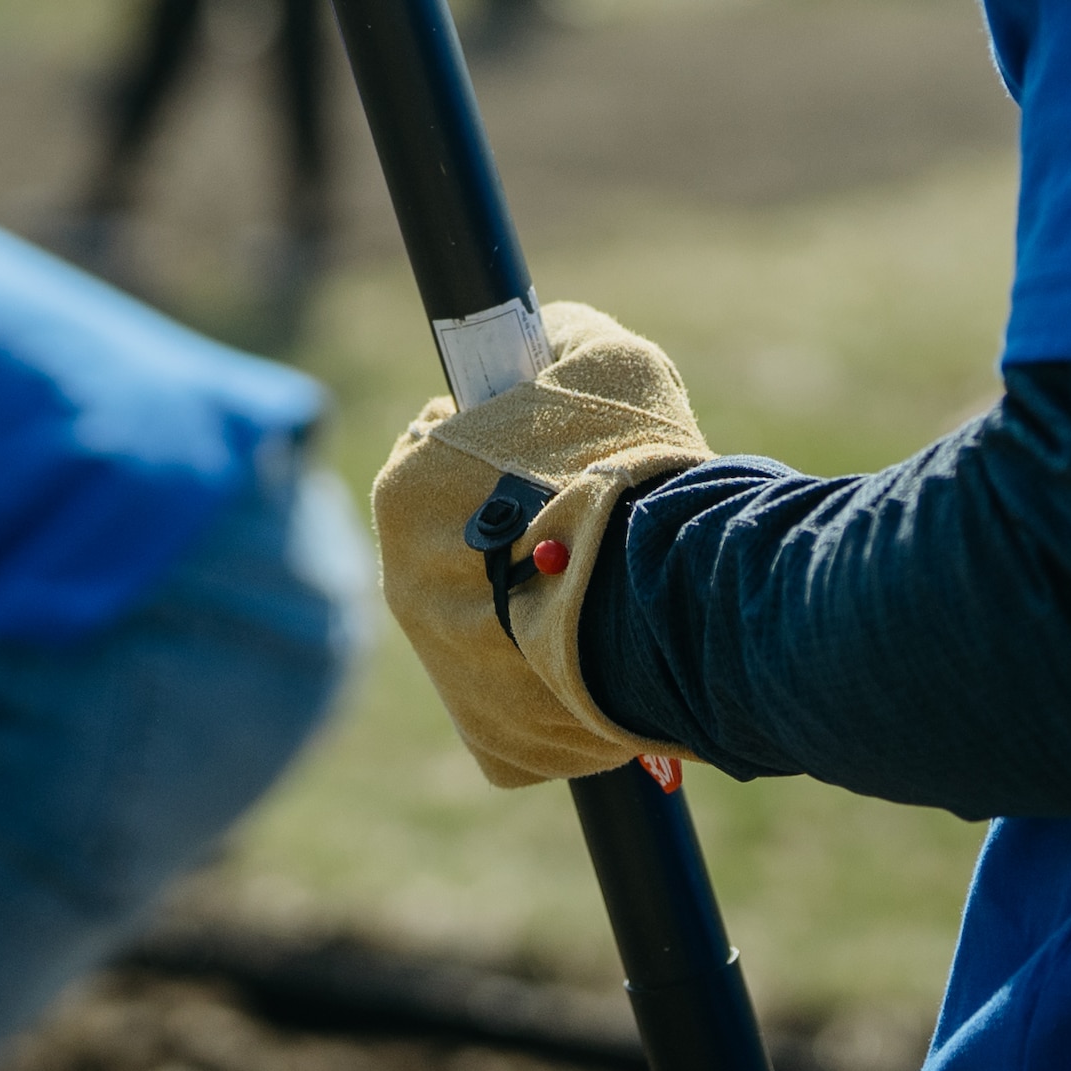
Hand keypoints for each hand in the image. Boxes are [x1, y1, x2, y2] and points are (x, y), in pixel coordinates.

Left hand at [369, 301, 713, 788]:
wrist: (668, 599)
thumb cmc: (629, 469)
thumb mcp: (611, 362)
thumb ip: (566, 339)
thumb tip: (547, 334)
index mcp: (406, 487)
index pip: (435, 449)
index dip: (497, 443)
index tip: (550, 453)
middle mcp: (402, 580)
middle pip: (455, 540)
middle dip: (508, 527)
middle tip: (582, 520)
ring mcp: (442, 665)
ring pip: (482, 619)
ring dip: (526, 600)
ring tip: (602, 588)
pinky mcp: (491, 735)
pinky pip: (516, 695)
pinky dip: (547, 676)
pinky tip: (599, 649)